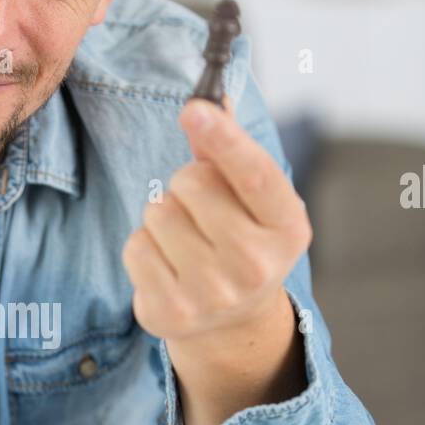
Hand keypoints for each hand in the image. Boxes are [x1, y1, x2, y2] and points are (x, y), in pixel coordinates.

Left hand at [122, 98, 311, 348]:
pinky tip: (168, 265)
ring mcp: (214, 295)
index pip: (255, 173)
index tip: (194, 108)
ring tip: (185, 241)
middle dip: (186, 184)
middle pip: (192, 183)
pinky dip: (144, 247)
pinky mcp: (172, 313)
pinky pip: (136, 247)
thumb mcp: (249, 198)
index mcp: (288, 228)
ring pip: (158, 212)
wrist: (230, 320)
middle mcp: (257, 266)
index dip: (224, 137)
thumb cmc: (240, 239)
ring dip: (163, 216)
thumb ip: (227, 151)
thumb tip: (208, 103)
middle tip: (201, 210)